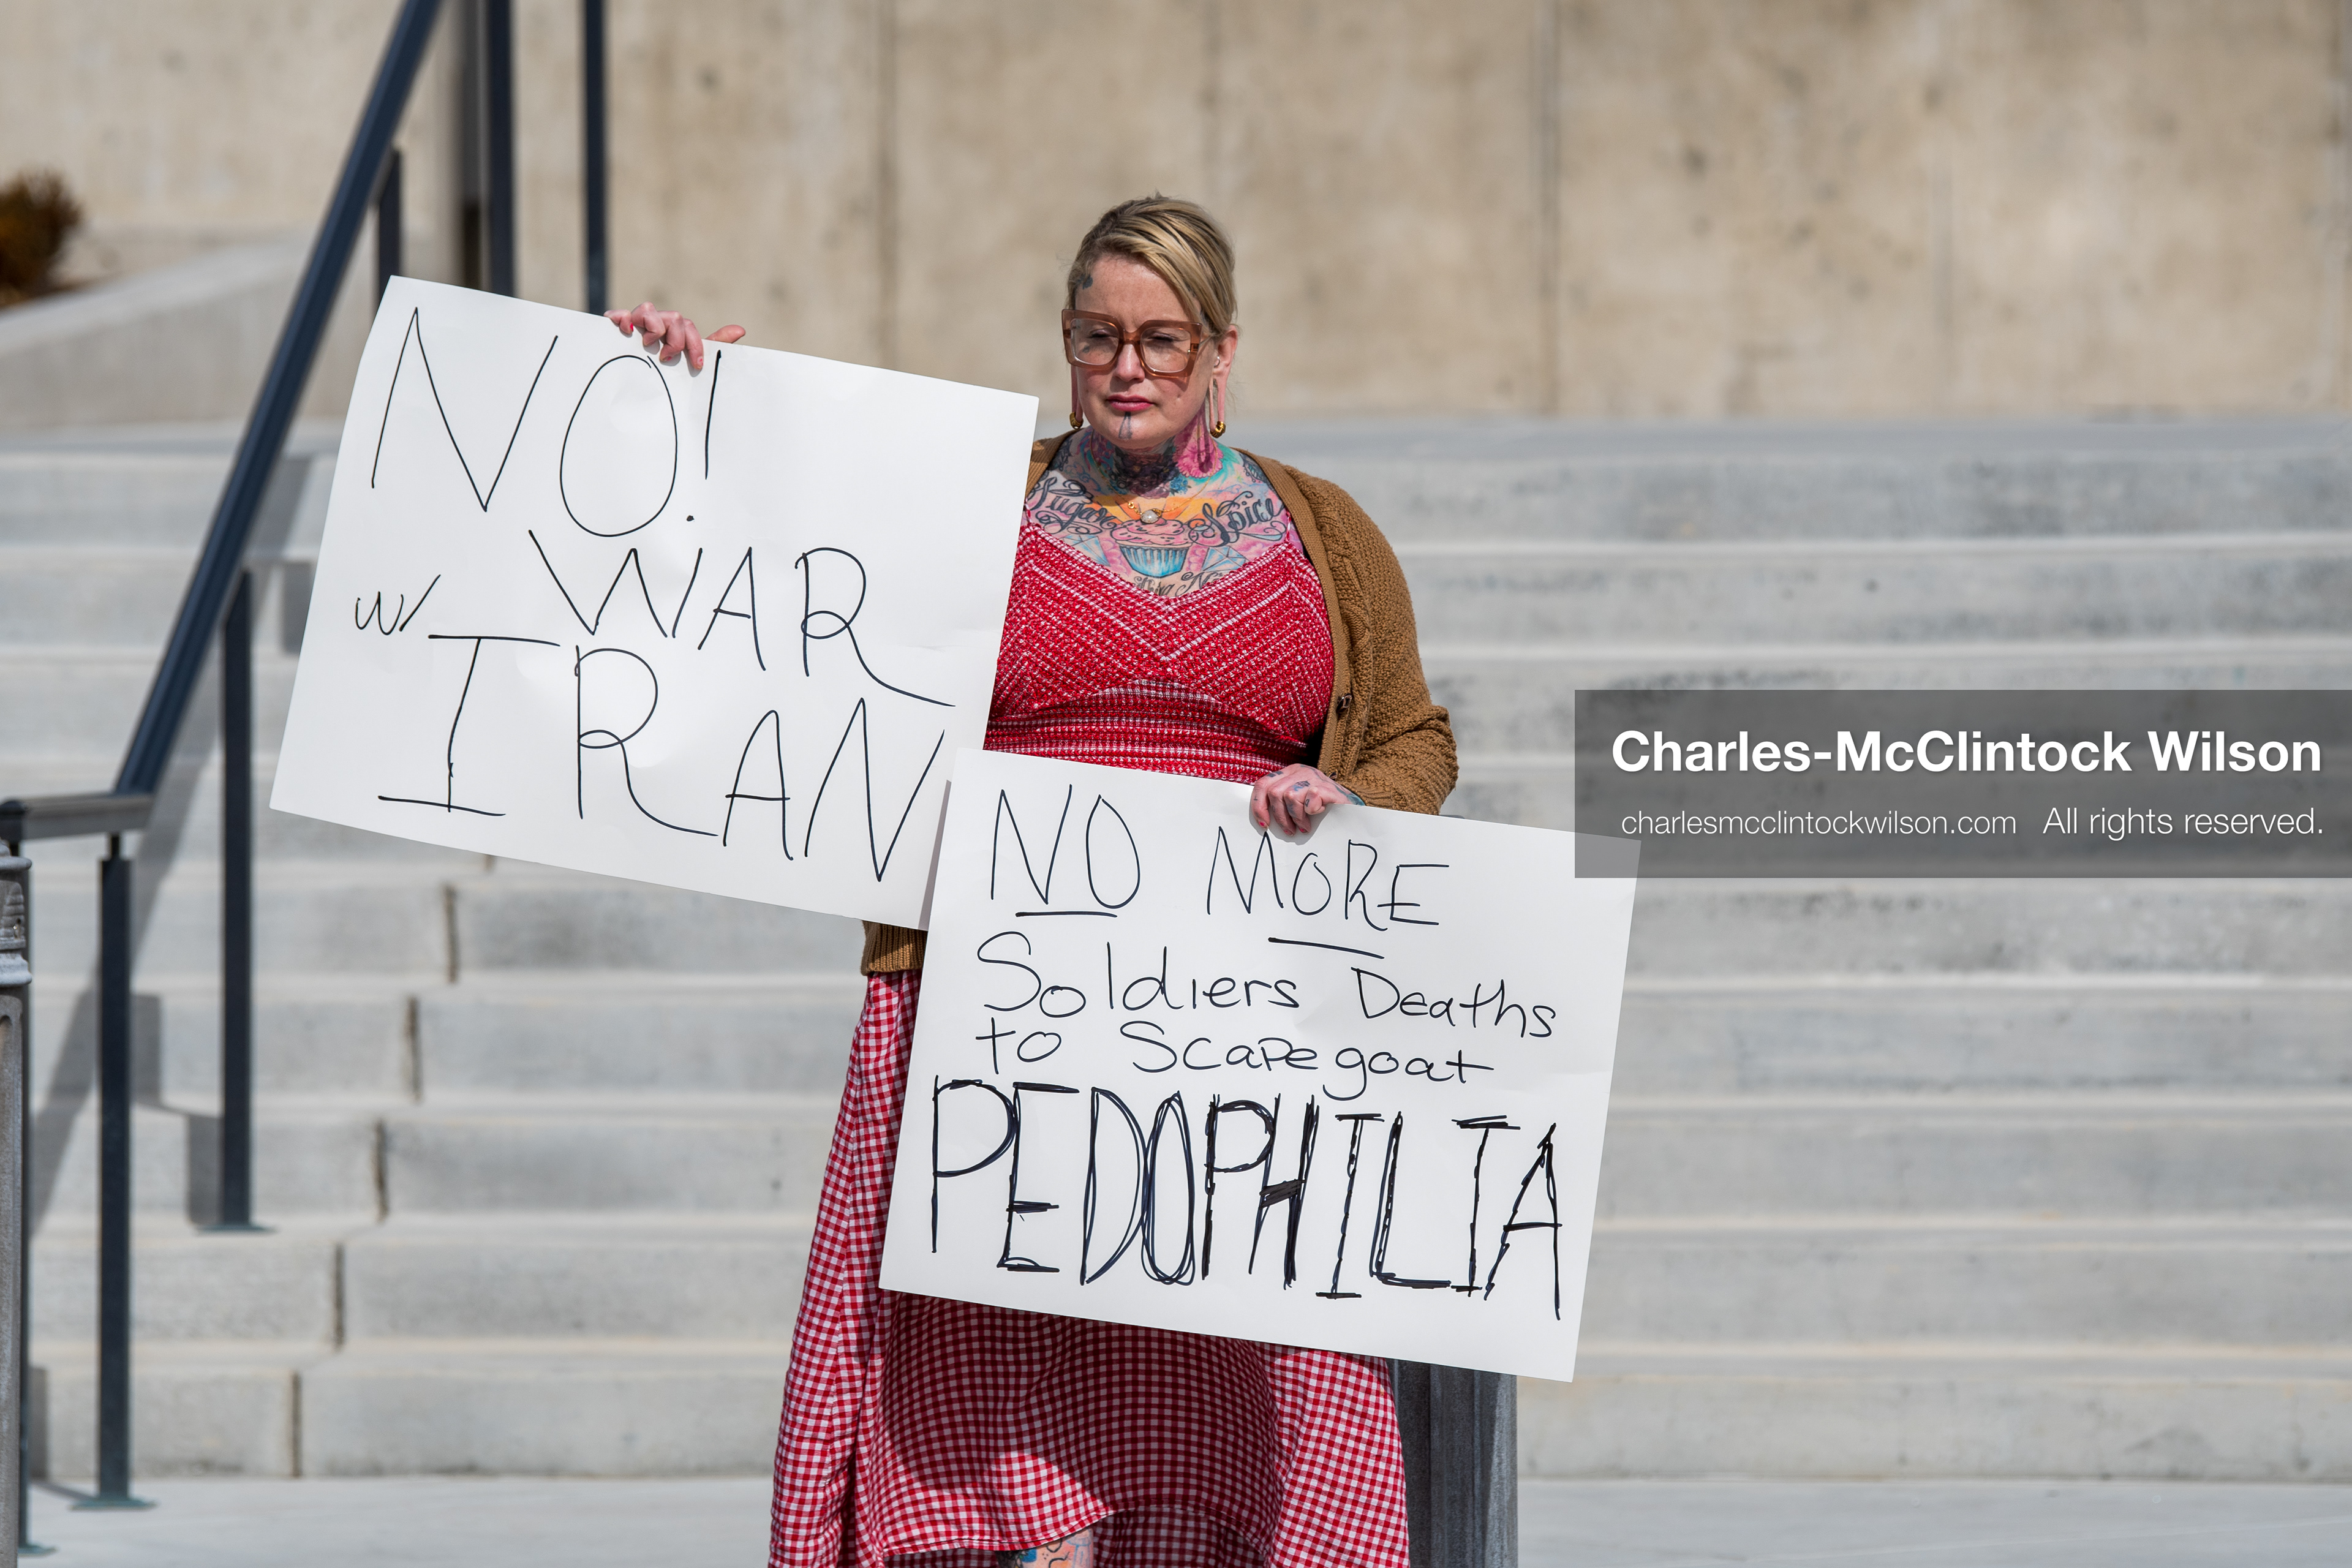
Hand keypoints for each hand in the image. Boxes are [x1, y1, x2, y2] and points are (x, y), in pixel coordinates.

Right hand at [606, 302, 744, 370]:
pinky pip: (622, 313)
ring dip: (654, 328)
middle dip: (675, 339)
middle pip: (673, 317)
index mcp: (675, 332)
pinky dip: (623, 317)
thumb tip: (741, 329)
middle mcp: (658, 325)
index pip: (688, 327)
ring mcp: (639, 324)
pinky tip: (627, 331)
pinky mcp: (619, 327)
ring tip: (649, 347)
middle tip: (668, 359)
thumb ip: (714, 344)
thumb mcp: (691, 361)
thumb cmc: (668, 373)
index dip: (694, 344)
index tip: (696, 365)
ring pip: (649, 310)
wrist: (638, 390)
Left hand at [1251, 764, 1353, 837]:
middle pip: (1274, 793)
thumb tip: (1261, 820)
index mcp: (1289, 773)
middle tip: (1290, 831)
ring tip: (1304, 827)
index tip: (1264, 824)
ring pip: (1289, 796)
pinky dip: (1310, 811)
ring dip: (1296, 817)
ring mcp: (1314, 777)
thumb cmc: (1322, 808)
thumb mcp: (1297, 801)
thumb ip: (1280, 803)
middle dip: (1279, 817)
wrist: (1351, 808)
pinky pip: (1309, 797)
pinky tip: (1317, 815)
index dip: (1259, 806)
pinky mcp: (1327, 787)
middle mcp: (1300, 771)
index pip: (1263, 785)